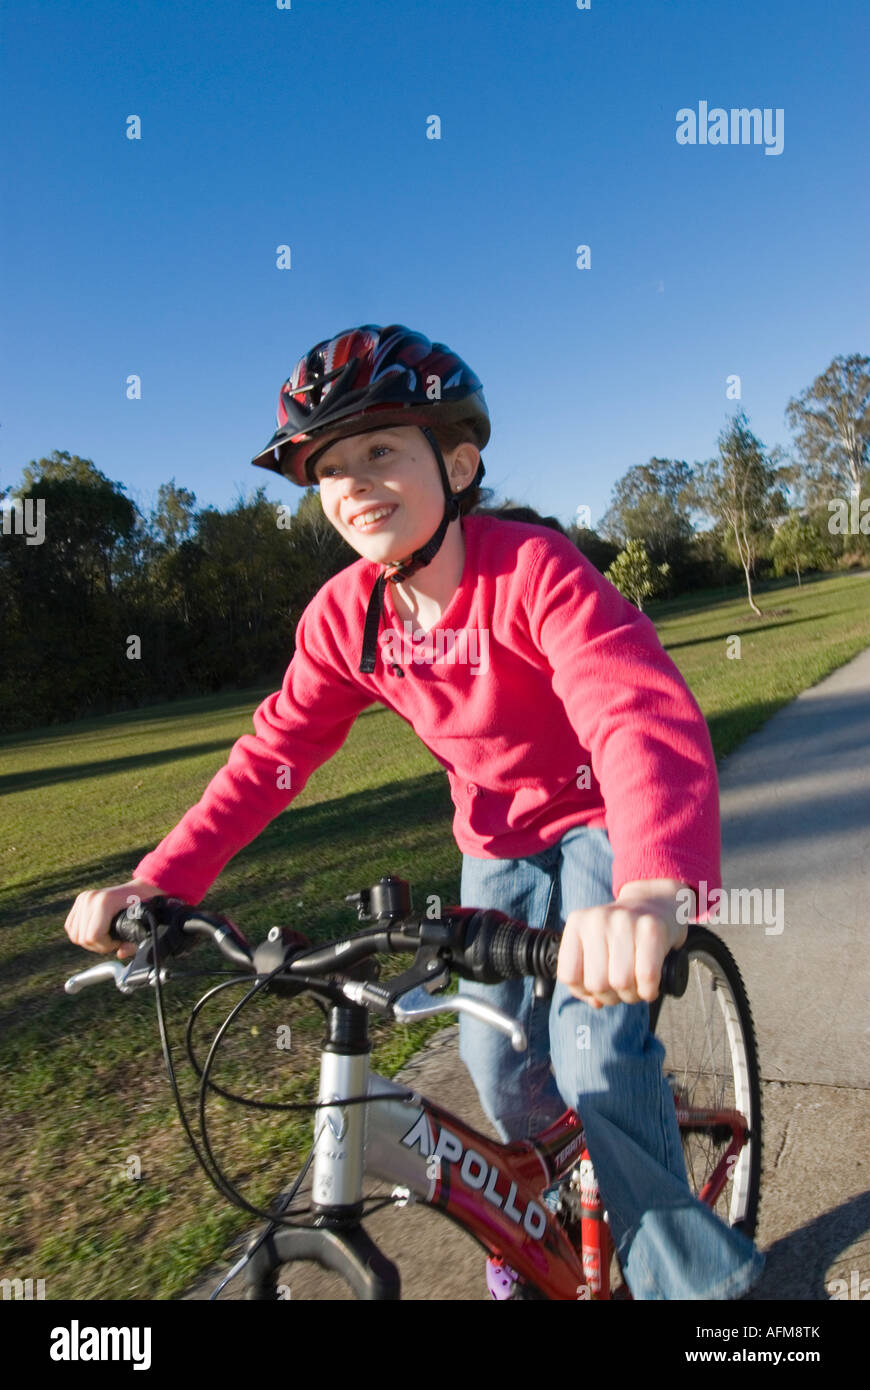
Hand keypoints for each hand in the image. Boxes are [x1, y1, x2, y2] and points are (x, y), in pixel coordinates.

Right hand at [64, 879, 164, 960]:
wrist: (140, 888)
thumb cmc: (144, 906)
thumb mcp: (142, 925)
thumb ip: (133, 943)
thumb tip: (121, 954)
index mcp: (105, 902)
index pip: (93, 936)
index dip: (105, 946)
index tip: (118, 943)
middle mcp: (90, 898)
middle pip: (82, 938)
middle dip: (98, 946)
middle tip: (113, 943)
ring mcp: (84, 898)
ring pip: (75, 935)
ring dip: (89, 942)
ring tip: (106, 938)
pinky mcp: (80, 900)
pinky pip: (71, 927)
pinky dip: (81, 935)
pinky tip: (96, 934)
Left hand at [556, 880, 690, 1007]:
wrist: (655, 906)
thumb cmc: (620, 937)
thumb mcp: (594, 947)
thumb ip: (585, 977)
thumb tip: (595, 1001)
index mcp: (577, 924)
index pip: (568, 976)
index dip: (584, 991)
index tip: (599, 986)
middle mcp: (597, 919)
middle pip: (596, 983)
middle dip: (611, 996)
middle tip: (621, 988)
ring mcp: (624, 921)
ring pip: (621, 983)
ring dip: (631, 995)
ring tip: (636, 986)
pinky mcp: (651, 928)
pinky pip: (646, 977)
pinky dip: (649, 990)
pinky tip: (649, 985)